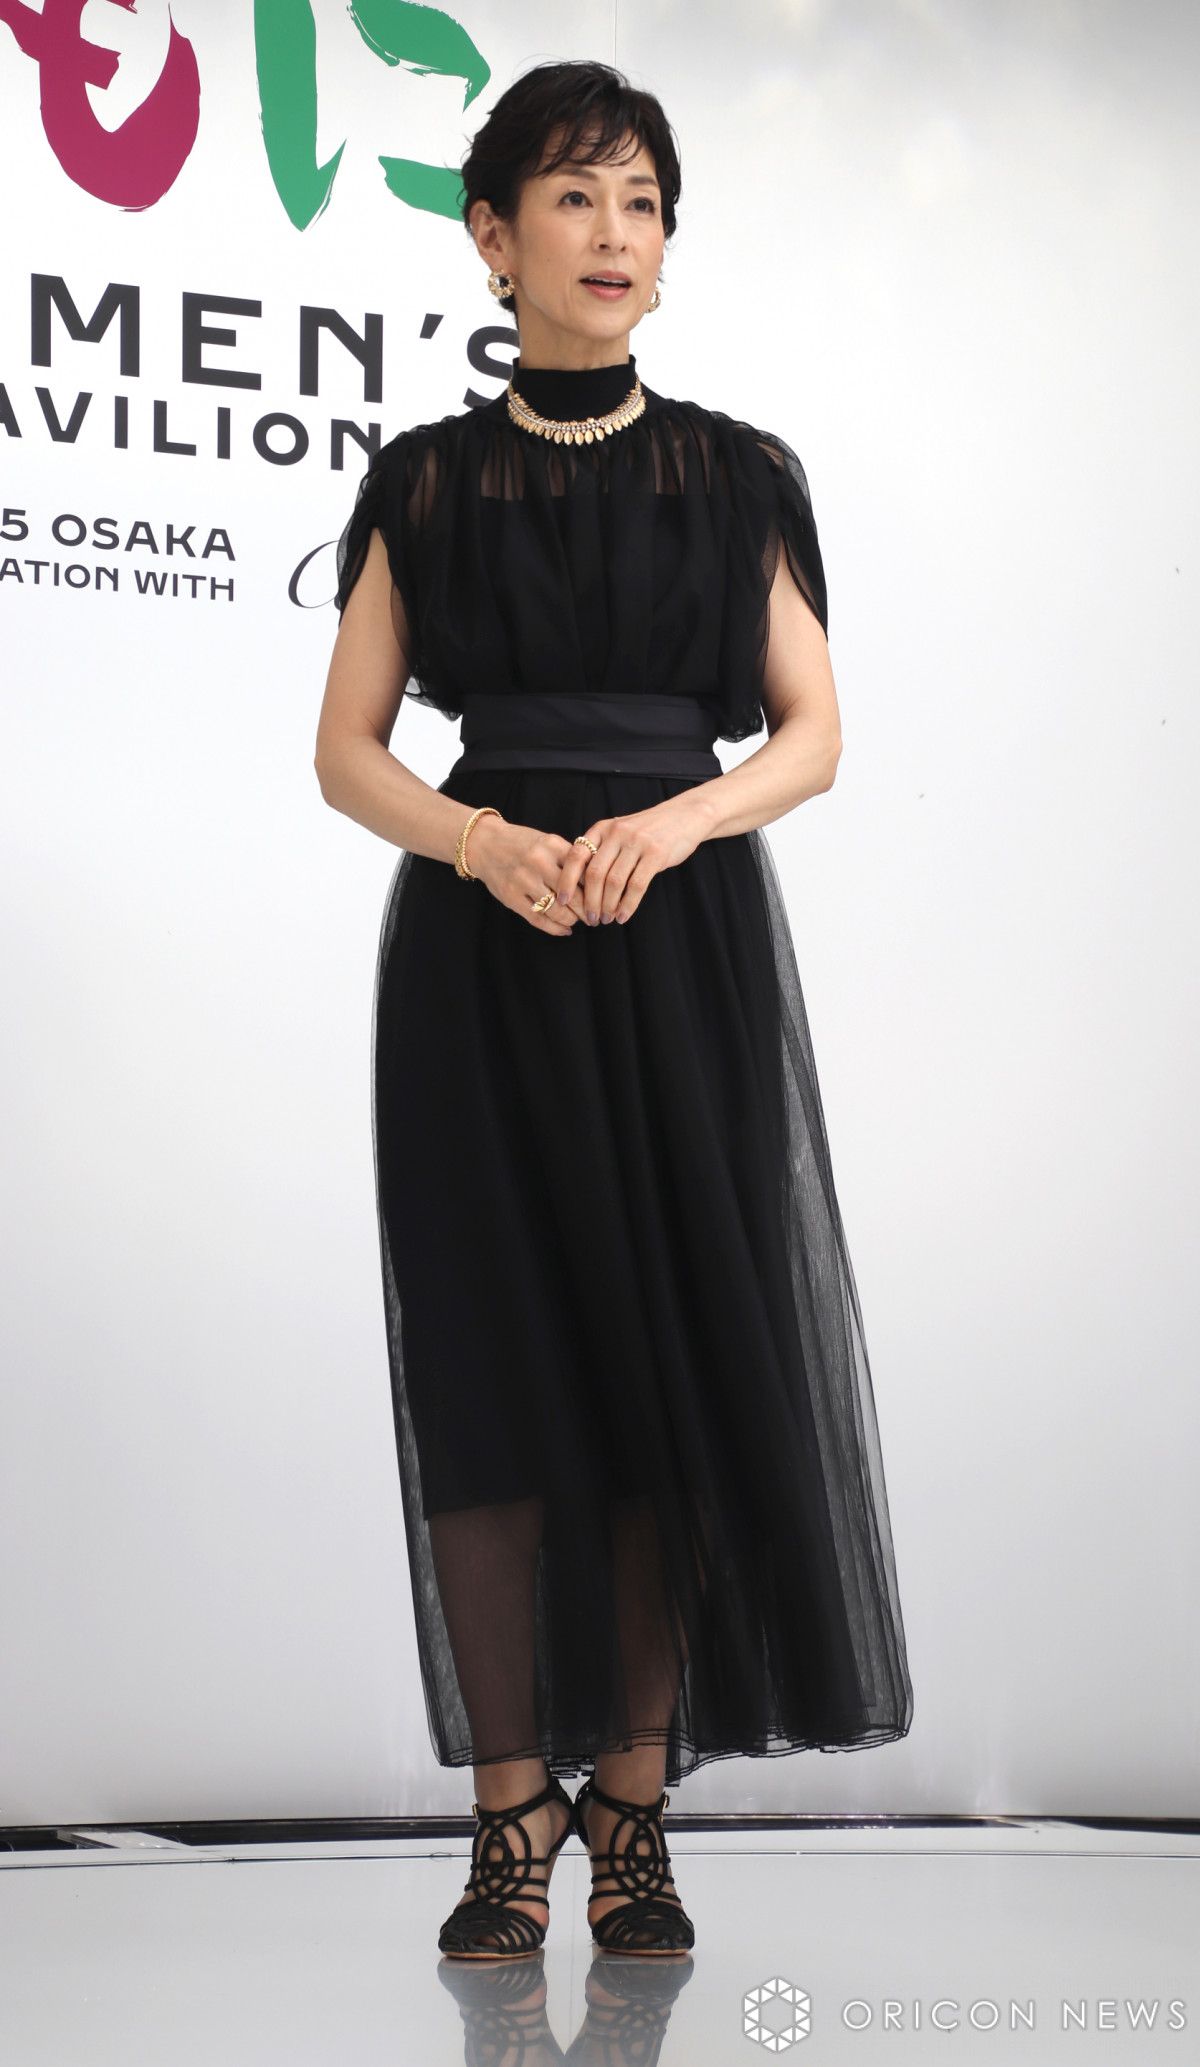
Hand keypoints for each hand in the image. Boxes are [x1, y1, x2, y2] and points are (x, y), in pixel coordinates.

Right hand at [465, 813, 586, 935]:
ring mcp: (523, 879)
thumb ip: (570, 859)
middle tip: (595, 917)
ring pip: (557, 910)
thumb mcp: (548, 842)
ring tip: (576, 921)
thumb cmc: (523, 844)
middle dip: (588, 910)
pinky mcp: (510, 896)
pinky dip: (554, 928)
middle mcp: (539, 861)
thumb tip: (597, 885)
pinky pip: (538, 919)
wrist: (485, 843)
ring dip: (571, 920)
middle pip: (574, 895)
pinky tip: (564, 929)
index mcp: (553, 845)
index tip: (604, 900)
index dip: (598, 890)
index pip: (584, 872)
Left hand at [554, 794, 712, 924]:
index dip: (566, 880)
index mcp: (602, 828)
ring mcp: (637, 842)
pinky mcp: (656, 854)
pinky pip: (636, 886)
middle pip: (594, 874)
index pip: (576, 856)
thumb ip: (601, 850)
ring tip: (606, 919)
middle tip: (590, 919)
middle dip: (589, 902)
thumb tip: (580, 884)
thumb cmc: (648, 830)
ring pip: (614, 882)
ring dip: (608, 906)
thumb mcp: (620, 831)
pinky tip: (623, 916)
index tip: (563, 901)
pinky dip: (627, 905)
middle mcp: (617, 833)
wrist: (685, 816)